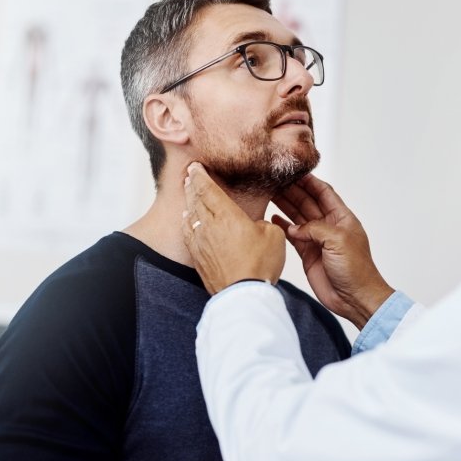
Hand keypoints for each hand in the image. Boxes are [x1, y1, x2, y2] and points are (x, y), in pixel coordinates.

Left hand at [182, 162, 285, 294]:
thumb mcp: (273, 235)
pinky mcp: (198, 257)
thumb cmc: (260, 264)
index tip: (195, 166)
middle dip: (192, 185)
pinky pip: (188, 233)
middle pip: (196, 199)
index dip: (200, 175)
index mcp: (228, 215)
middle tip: (189, 175)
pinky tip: (187, 220)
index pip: (208, 189)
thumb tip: (254, 225)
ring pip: (190, 216)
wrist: (243, 294)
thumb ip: (262, 223)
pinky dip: (187, 222)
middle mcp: (209, 225)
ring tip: (188, 194)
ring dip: (188, 202)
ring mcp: (200, 242)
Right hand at [273, 174, 393, 328]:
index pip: (324, 193)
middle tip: (274, 181)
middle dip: (292, 191)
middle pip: (308, 202)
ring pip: (298, 217)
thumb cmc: (356, 270)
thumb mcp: (338, 241)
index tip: (294, 171)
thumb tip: (295, 227)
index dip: (310, 182)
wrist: (355, 298)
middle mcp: (329, 226)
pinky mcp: (308, 254)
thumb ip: (315, 229)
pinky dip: (283, 226)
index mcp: (342, 218)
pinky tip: (272, 218)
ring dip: (285, 206)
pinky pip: (293, 235)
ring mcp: (318, 240)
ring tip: (268, 194)